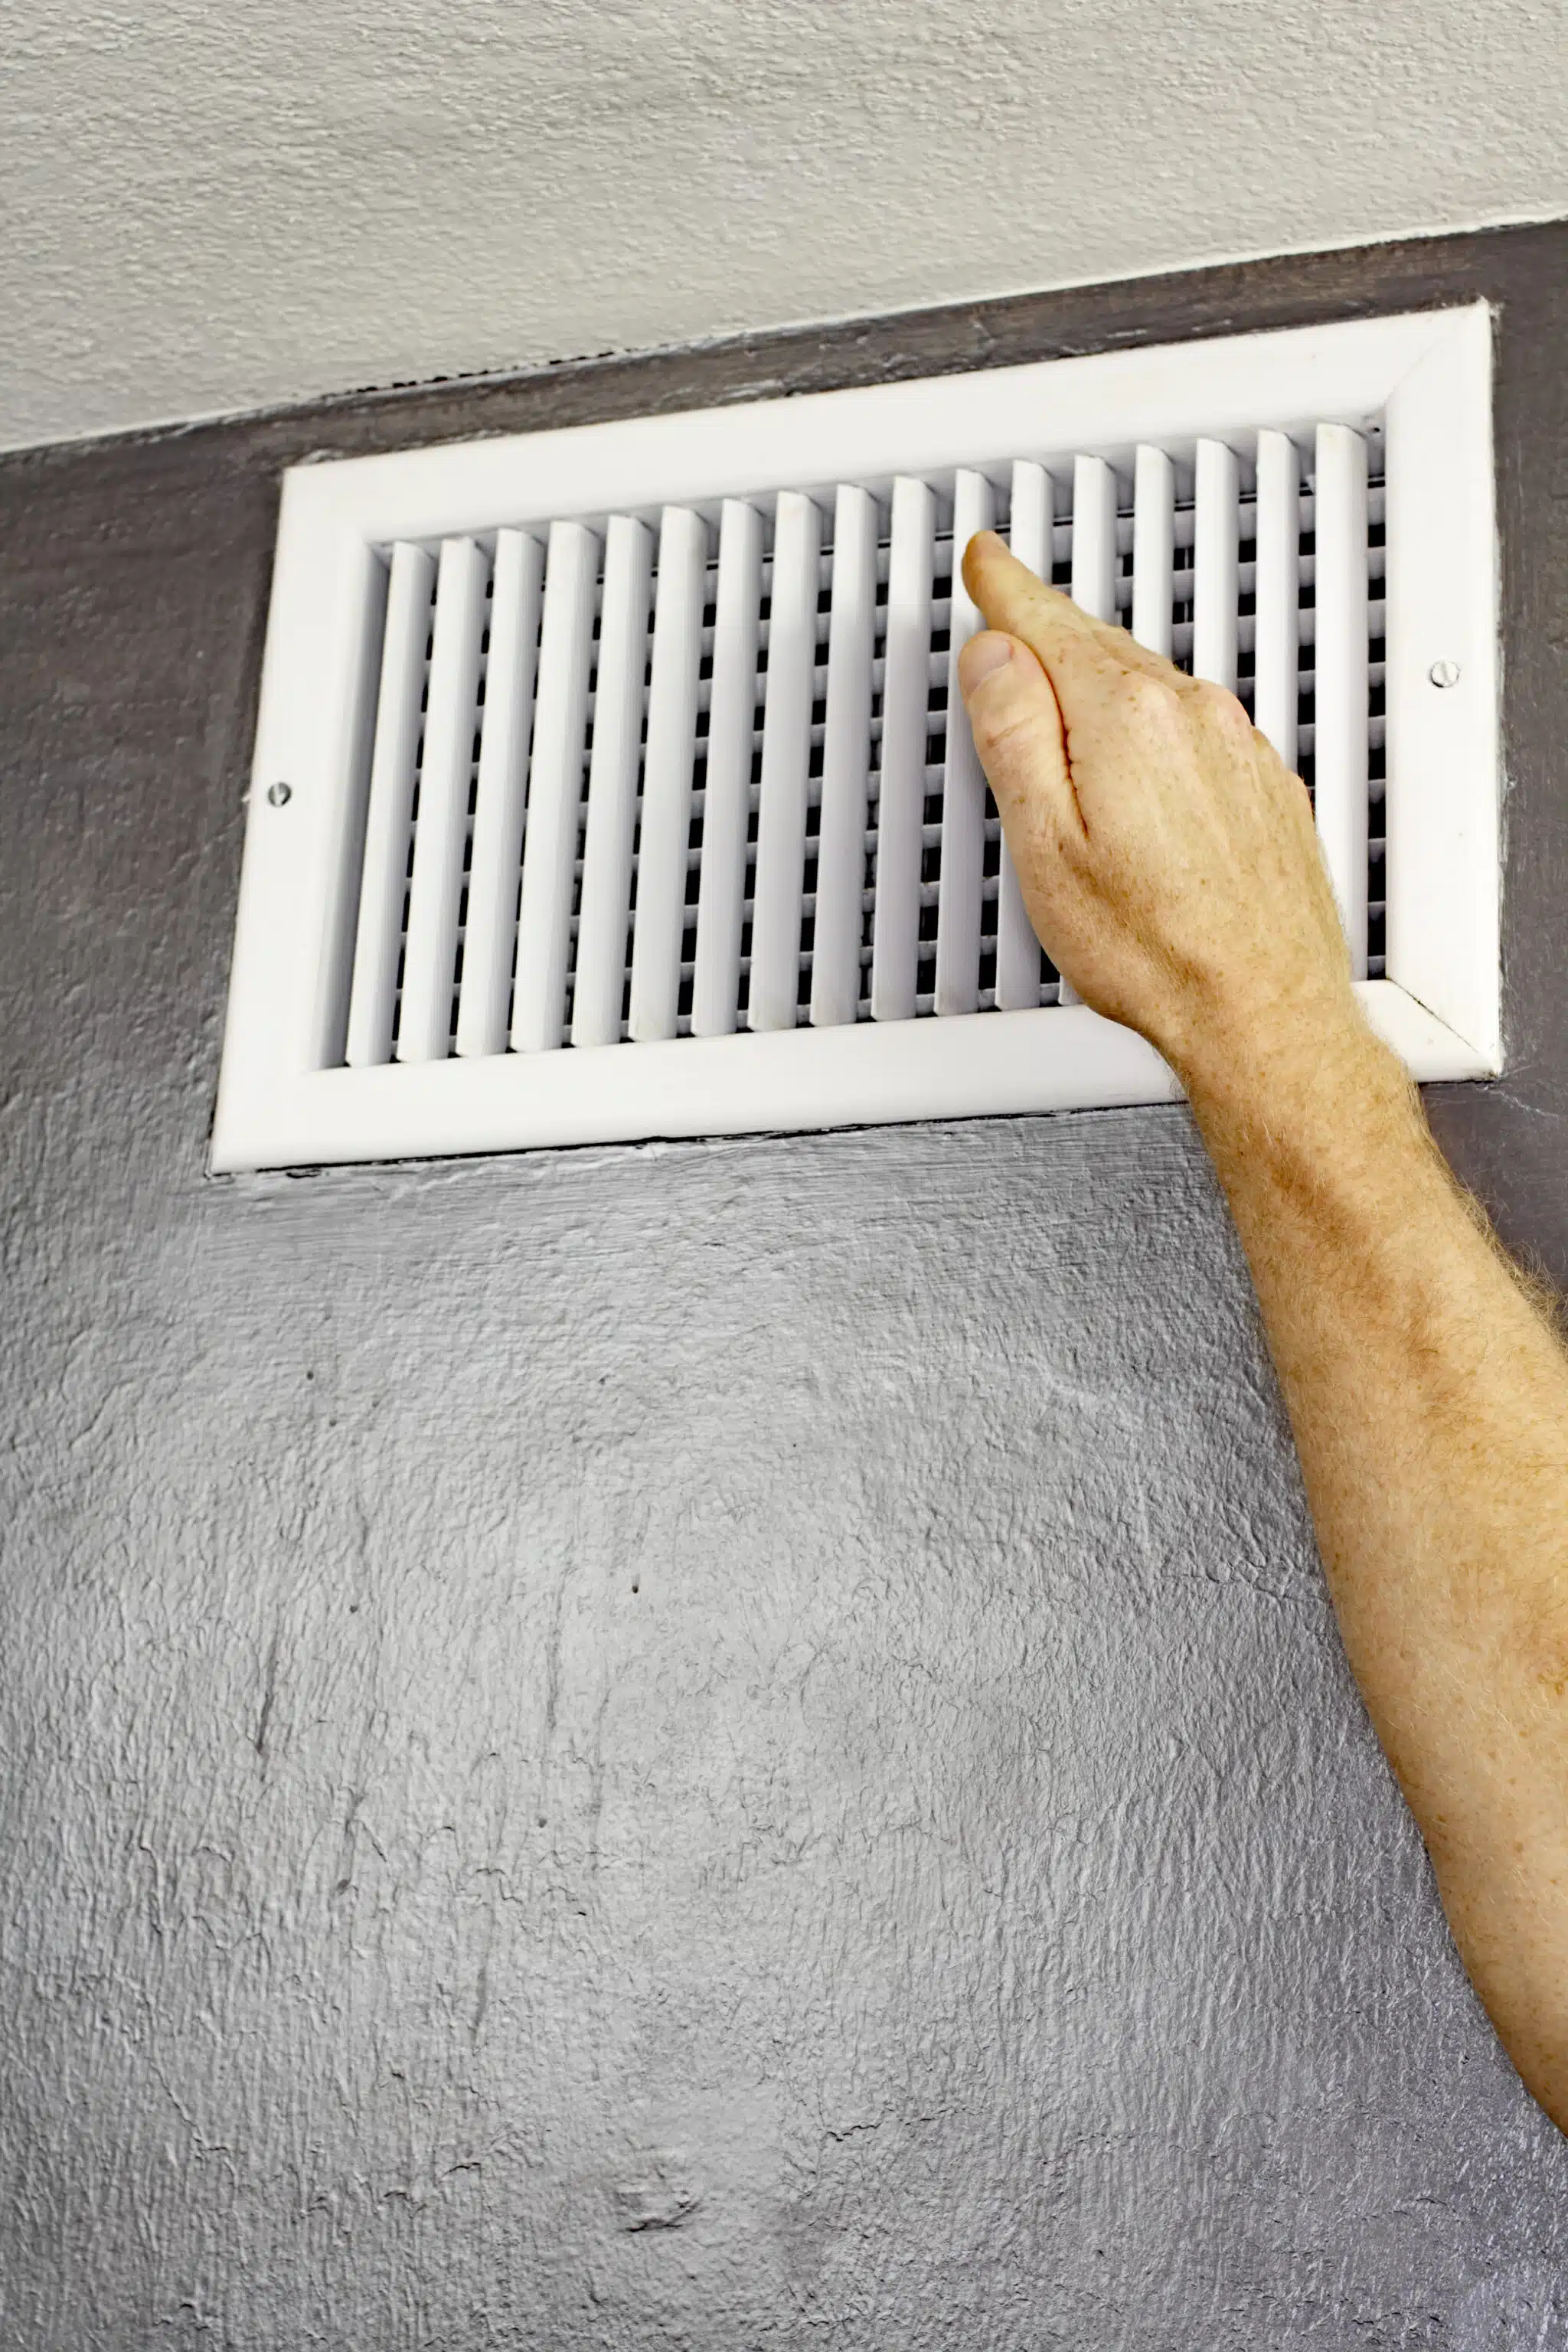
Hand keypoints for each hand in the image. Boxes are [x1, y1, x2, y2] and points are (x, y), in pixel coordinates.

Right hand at [956, 530, 1358, 1091]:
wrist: (1261, 1010)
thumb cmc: (1157, 951)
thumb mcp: (1045, 845)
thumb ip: (1014, 734)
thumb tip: (996, 657)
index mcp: (1127, 719)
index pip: (1048, 625)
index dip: (1006, 589)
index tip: (987, 560)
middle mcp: (1195, 718)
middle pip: (1101, 651)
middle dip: (1048, 639)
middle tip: (1006, 626)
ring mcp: (1239, 750)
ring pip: (1151, 691)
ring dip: (1100, 689)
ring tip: (1059, 712)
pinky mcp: (1264, 789)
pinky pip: (1194, 732)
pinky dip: (1152, 733)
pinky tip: (1134, 777)